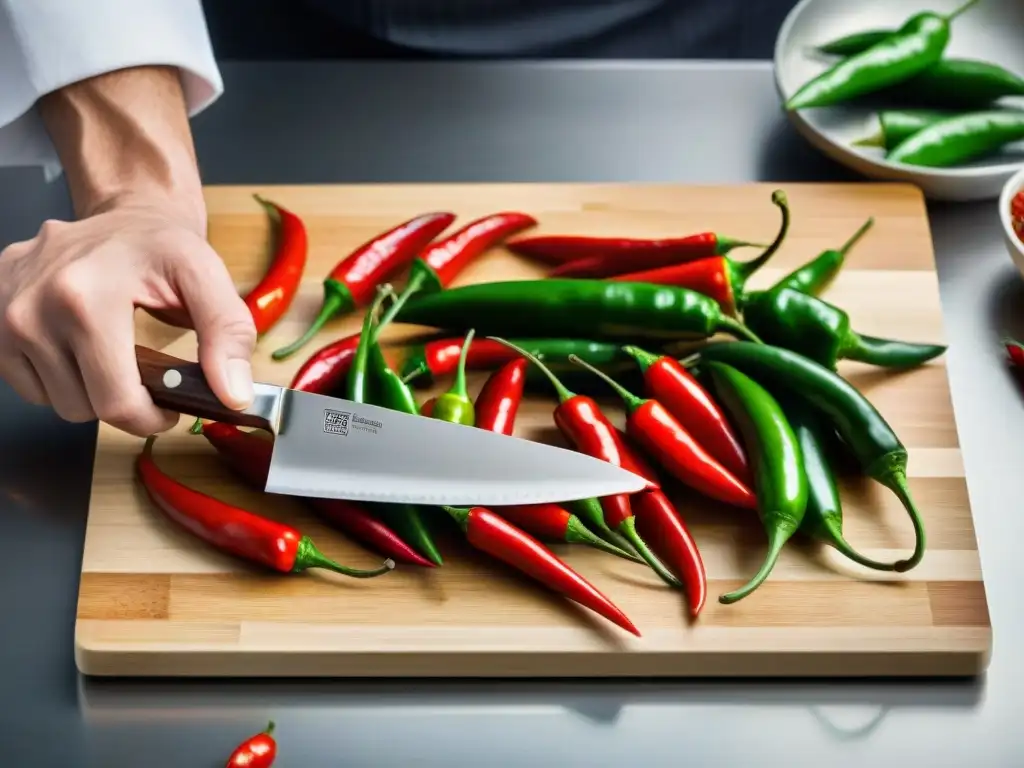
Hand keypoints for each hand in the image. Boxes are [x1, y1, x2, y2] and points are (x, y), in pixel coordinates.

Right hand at [0, 196, 256, 435]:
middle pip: (83, 408)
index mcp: (85, 296)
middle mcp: (33, 305)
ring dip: (90, 390)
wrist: (124, 214)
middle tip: (145, 371)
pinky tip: (81, 345)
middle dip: (123, 401)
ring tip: (113, 351)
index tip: (169, 406)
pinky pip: (28, 385)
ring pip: (54, 402)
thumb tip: (232, 394)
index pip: (115, 401)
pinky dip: (60, 377)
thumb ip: (228, 336)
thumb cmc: (162, 247)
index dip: (151, 417)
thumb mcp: (207, 279)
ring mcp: (4, 311)